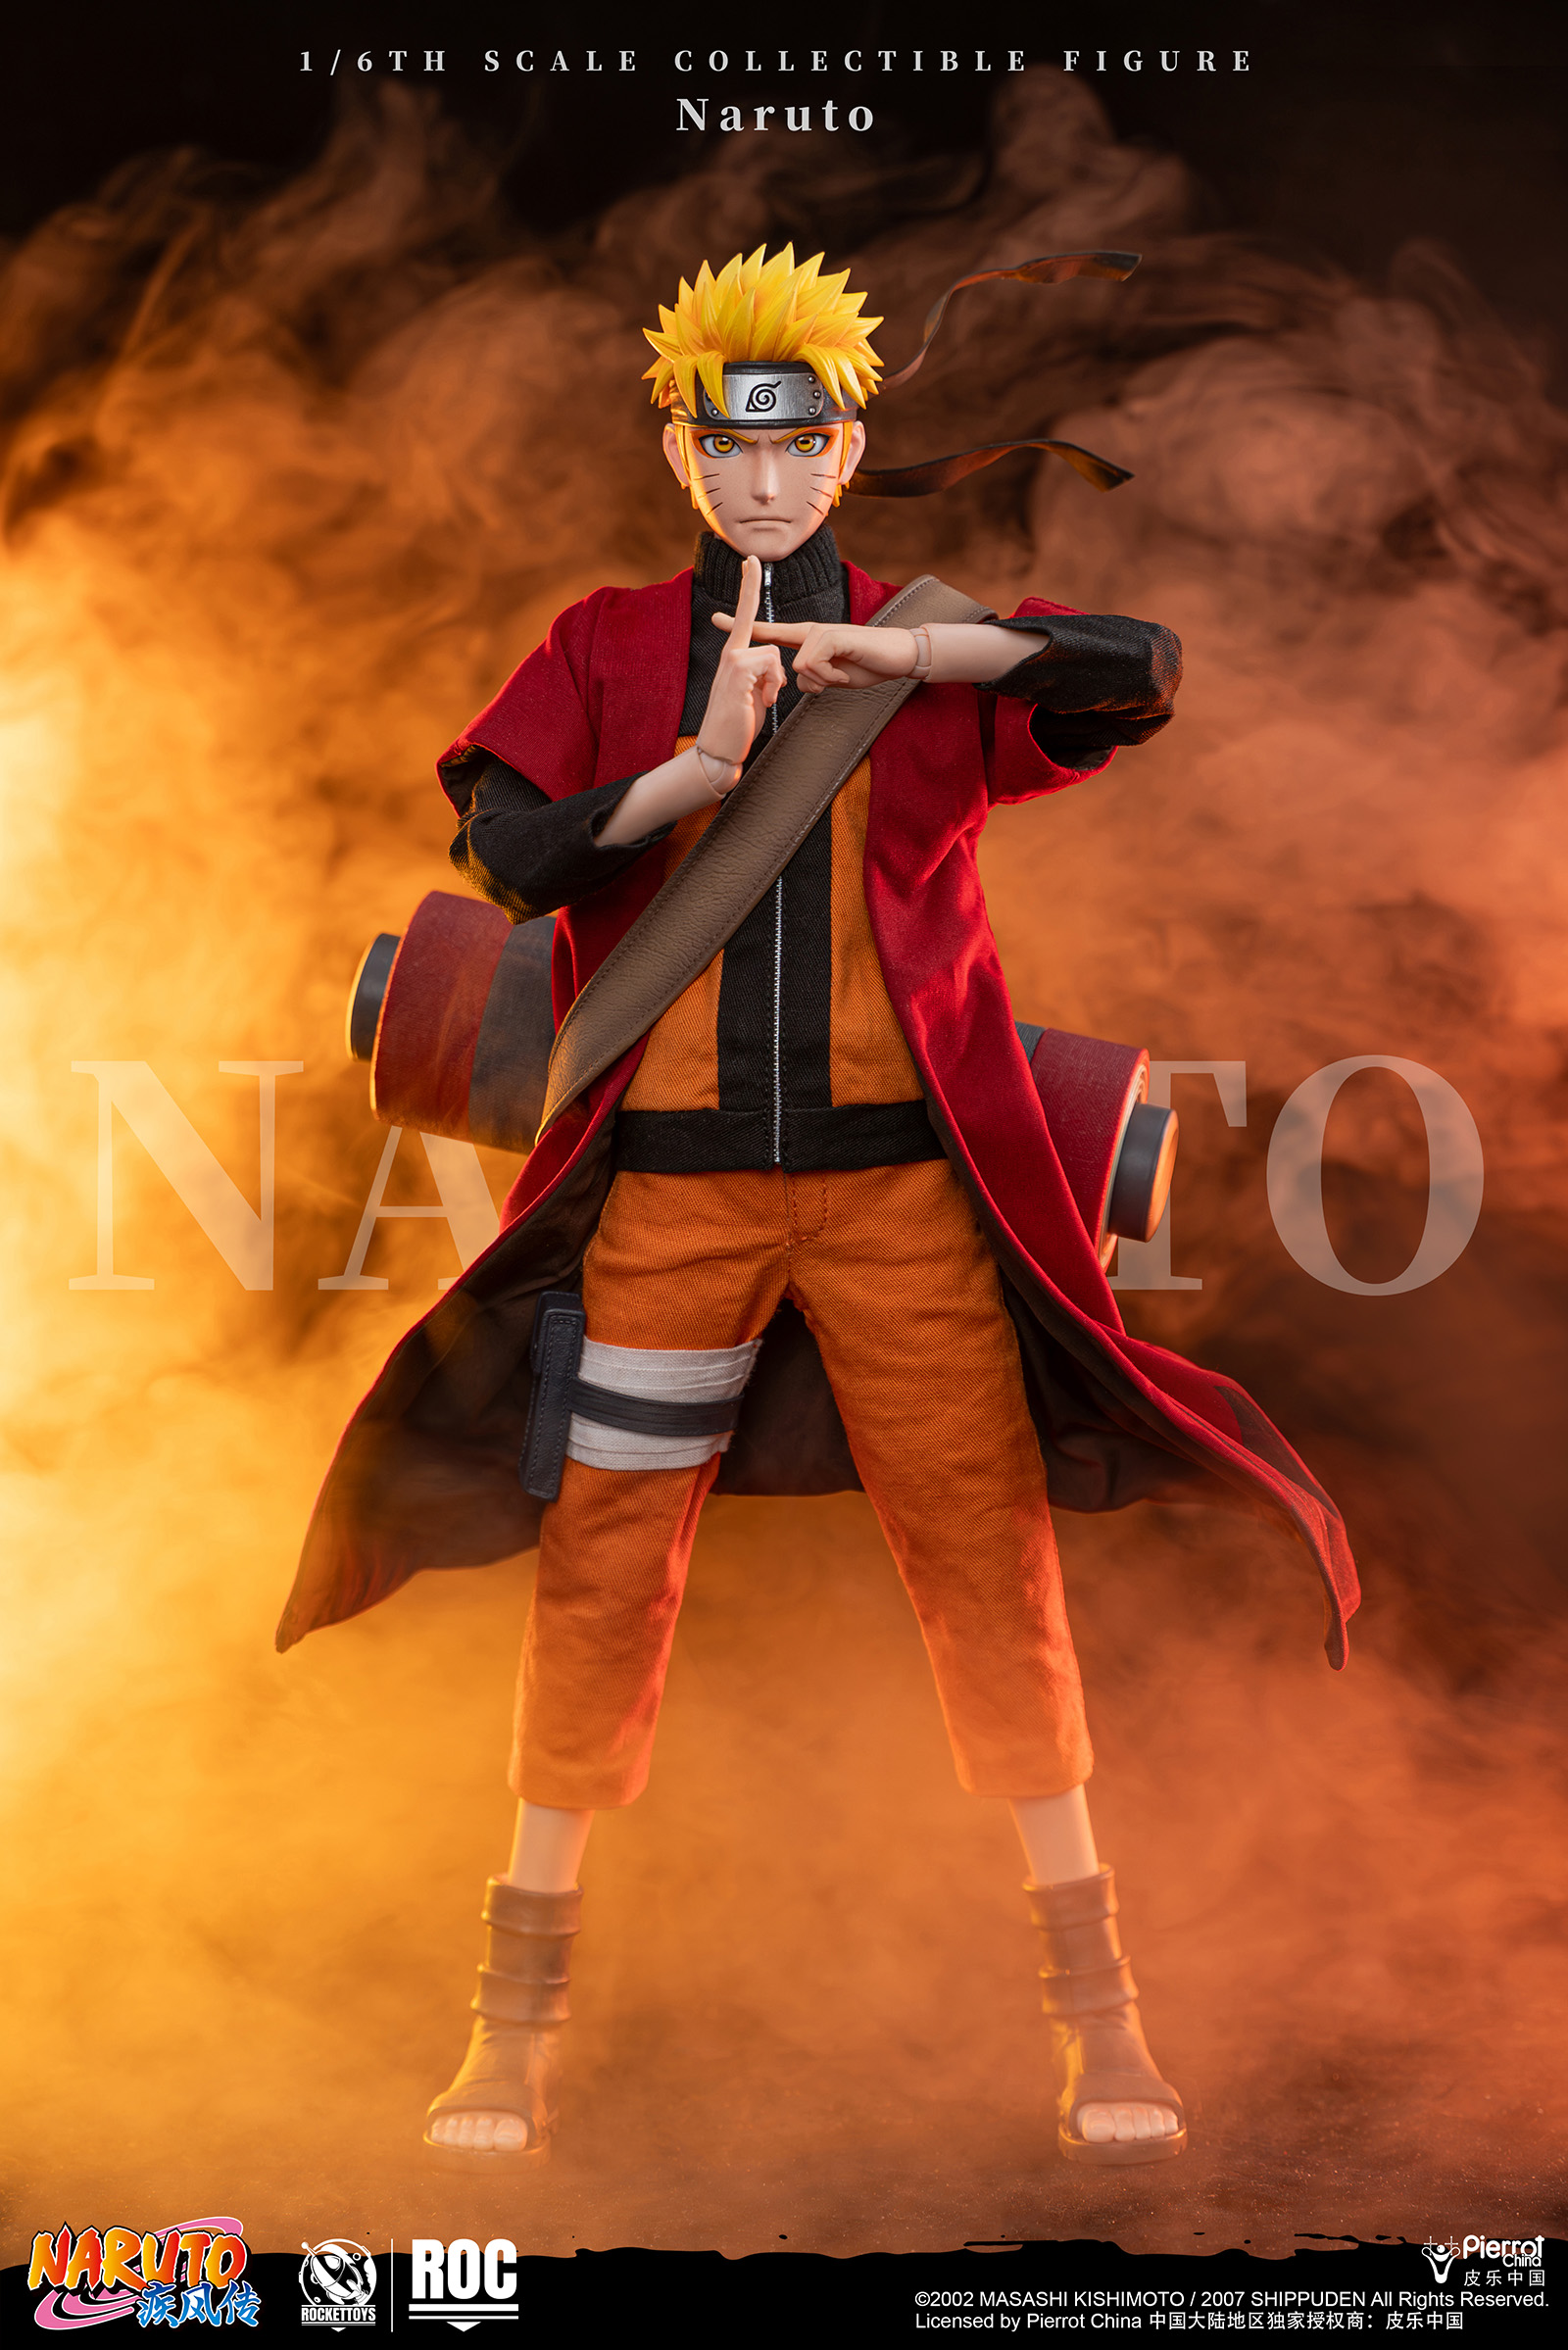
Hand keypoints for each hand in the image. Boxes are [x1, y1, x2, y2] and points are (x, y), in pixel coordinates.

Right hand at [698, 555, 787, 763]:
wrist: (718, 750)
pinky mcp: (736, 673)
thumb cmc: (737, 727)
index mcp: (735, 659)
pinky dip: (774, 686)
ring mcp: (731, 662)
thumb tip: (777, 673)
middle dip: (749, 586)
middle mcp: (730, 655)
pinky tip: (763, 702)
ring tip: (765, 700)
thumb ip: (764, 678)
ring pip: (772, 653)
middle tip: (750, 556)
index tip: (749, 565)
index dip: (748, 592)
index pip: (745, 619)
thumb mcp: (754, 697)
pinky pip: (771, 665)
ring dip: (777, 680)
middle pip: (747, 616)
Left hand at [713, 611, 919, 694]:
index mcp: (806, 640)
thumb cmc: (866, 666)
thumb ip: (812, 678)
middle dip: (781, 664)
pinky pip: (813, 665)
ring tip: (844, 675)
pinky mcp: (832, 635)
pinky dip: (830, 677)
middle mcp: (809, 631)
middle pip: (780, 646)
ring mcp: (820, 631)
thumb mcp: (832, 678)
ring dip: (823, 681)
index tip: (715, 617)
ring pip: (797, 667)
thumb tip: (799, 681)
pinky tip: (848, 673)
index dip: (741, 624)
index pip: (768, 631)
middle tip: (830, 674)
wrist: (898, 656)